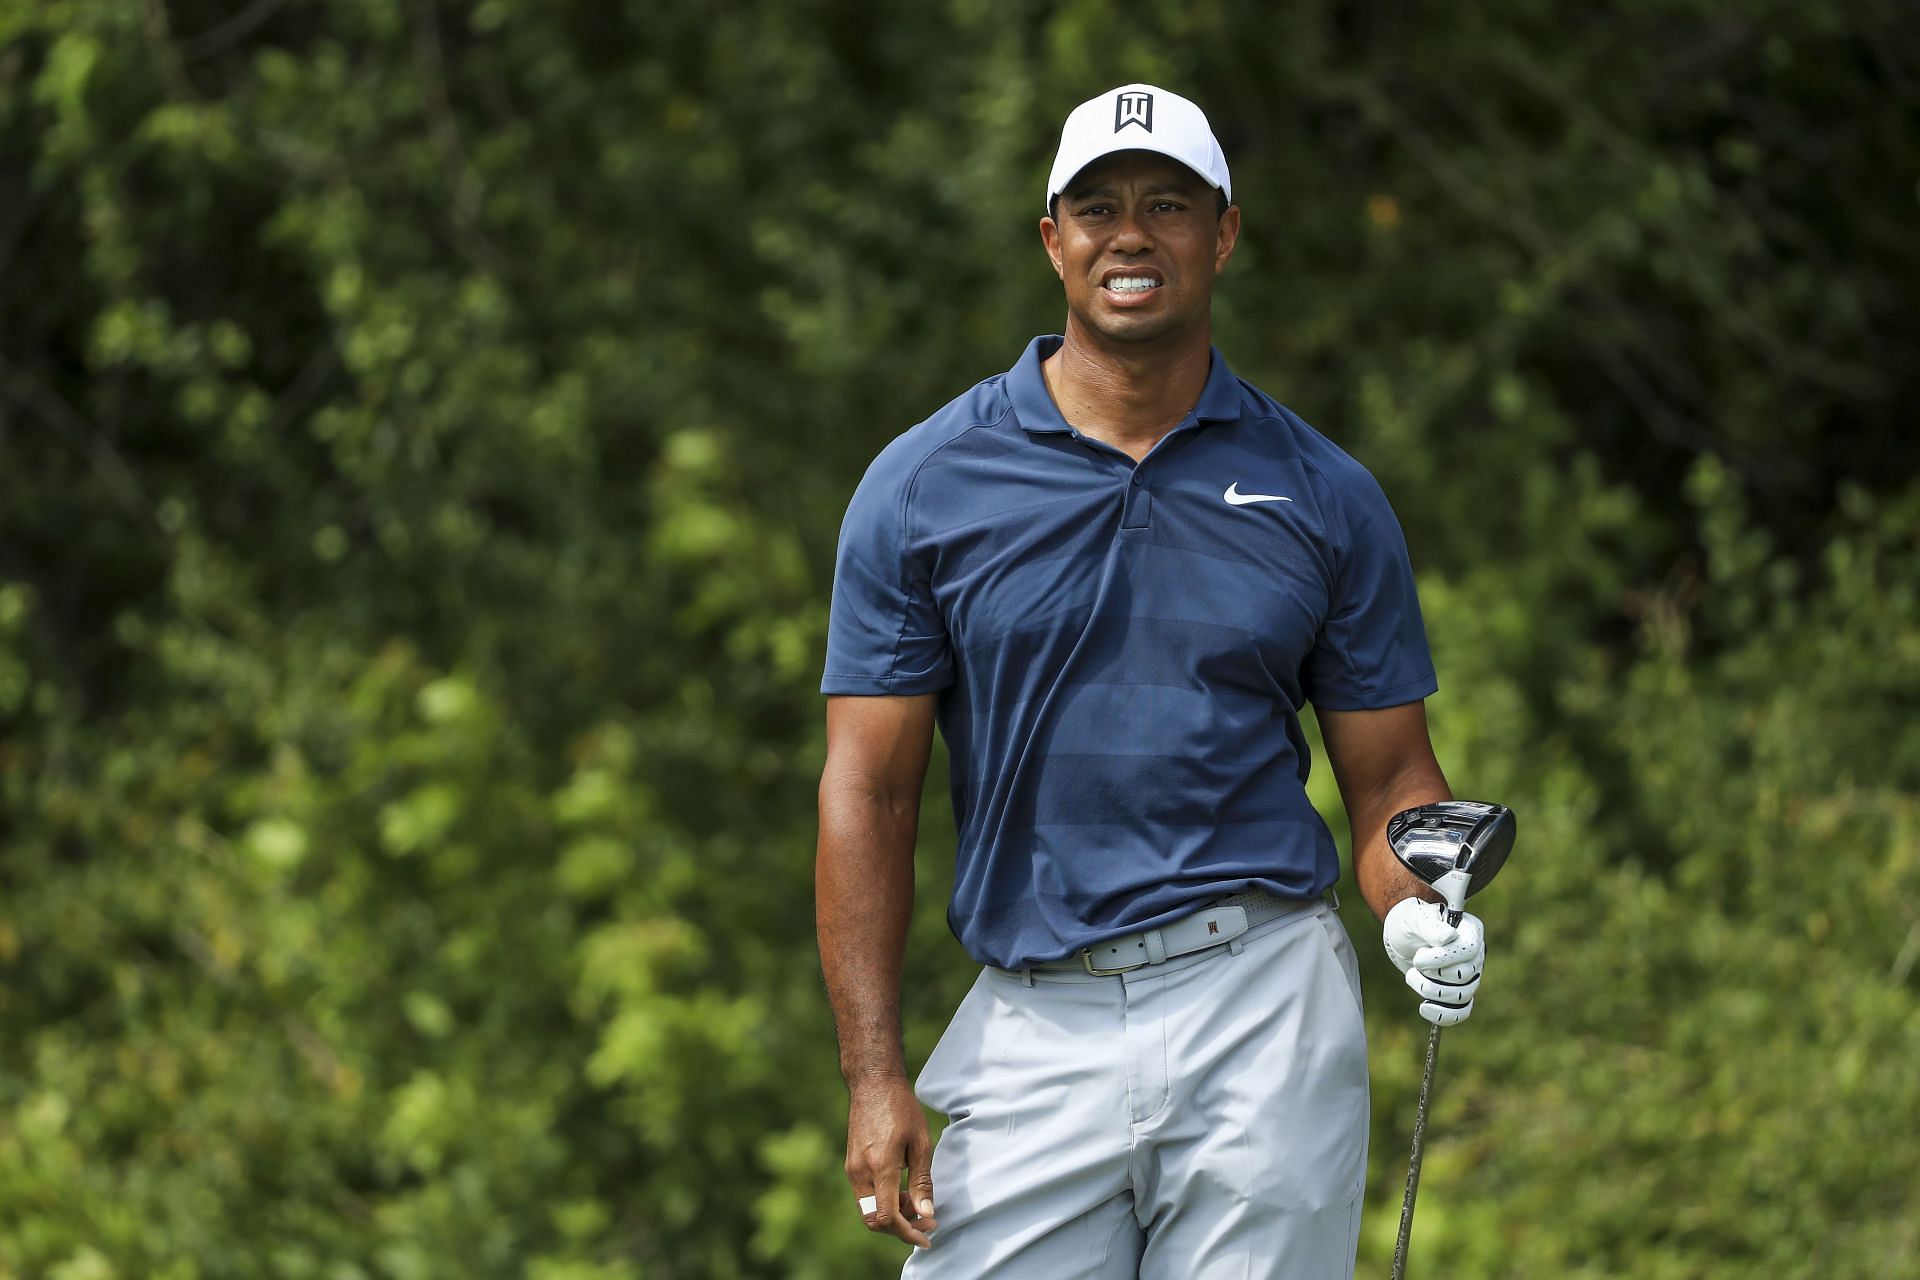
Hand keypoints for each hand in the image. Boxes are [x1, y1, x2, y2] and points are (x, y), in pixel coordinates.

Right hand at [844, 1075, 938, 1247]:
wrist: (872, 1084)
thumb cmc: (901, 1109)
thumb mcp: (921, 1143)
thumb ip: (922, 1182)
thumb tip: (926, 1213)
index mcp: (880, 1167)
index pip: (887, 1217)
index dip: (907, 1233)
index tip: (927, 1236)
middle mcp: (860, 1172)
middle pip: (874, 1221)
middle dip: (900, 1229)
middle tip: (926, 1221)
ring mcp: (852, 1169)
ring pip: (868, 1211)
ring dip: (891, 1216)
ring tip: (916, 1204)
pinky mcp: (850, 1165)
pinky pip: (864, 1196)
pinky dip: (882, 1202)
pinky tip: (901, 1192)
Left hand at [1383, 897, 1484, 1026]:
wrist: (1404, 937)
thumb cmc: (1412, 923)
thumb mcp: (1416, 919)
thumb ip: (1431, 928)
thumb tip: (1448, 936)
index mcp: (1470, 931)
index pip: (1468, 950)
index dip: (1442, 959)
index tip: (1418, 957)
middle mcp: (1476, 955)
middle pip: (1464, 976)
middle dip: (1433, 974)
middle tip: (1415, 962)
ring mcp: (1470, 976)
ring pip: (1460, 996)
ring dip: (1429, 990)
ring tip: (1412, 975)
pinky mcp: (1459, 992)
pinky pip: (1461, 1012)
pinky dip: (1443, 1016)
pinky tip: (1424, 1008)